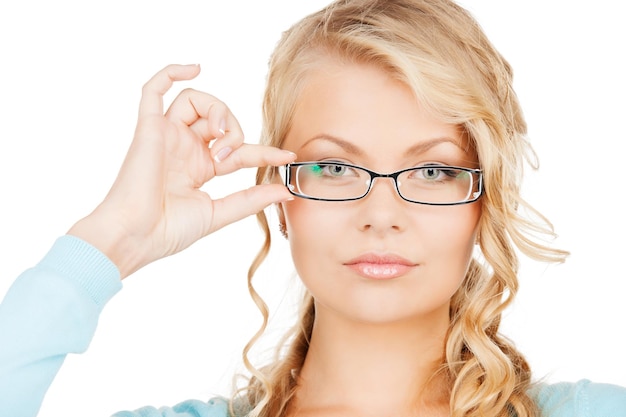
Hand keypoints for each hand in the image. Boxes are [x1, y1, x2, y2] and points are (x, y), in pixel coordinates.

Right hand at [68, 64, 295, 277]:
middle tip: (229, 155)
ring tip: (217, 135)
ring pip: (195, 100)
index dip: (264, 151)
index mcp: (199, 168)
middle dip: (235, 130)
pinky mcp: (148, 128)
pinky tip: (195, 69)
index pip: (239, 149)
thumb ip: (250, 200)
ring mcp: (166, 136)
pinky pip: (154, 89)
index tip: (287, 156)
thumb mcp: (219, 213)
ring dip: (216, 110)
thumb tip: (285, 192)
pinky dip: (172, 72)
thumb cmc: (168, 230)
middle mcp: (184, 148)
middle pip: (219, 117)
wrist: (136, 236)